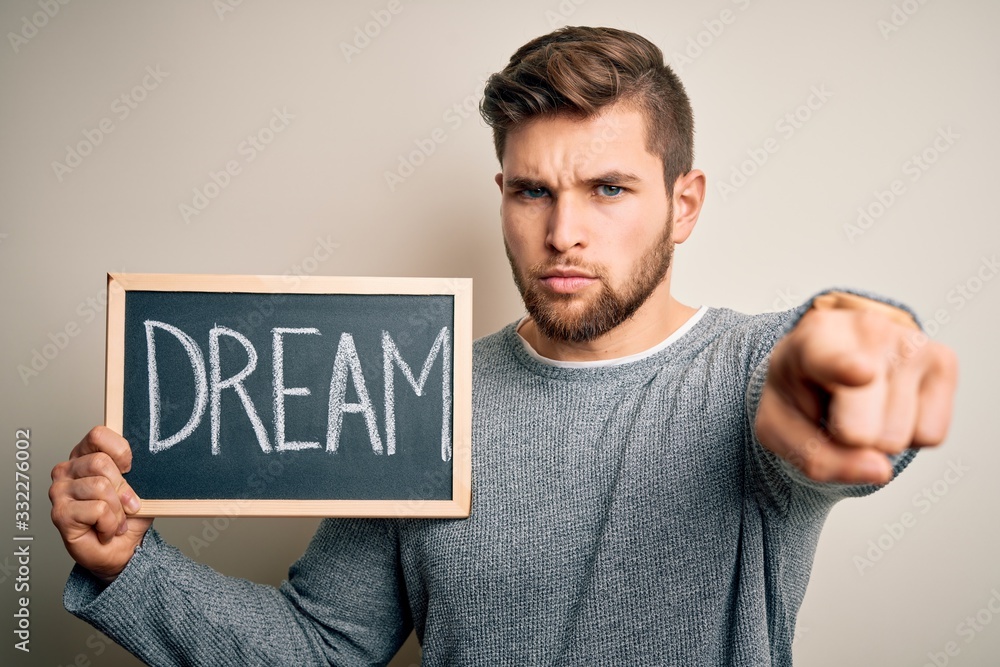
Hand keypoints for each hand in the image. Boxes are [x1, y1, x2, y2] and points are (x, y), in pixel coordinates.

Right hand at [49, 426, 152, 583]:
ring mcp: (60, 492)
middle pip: (101, 462)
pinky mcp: (60, 513)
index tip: (130, 468)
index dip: (120, 451)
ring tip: (115, 520)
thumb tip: (146, 457)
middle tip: (128, 505)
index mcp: (85, 456)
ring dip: (118, 510)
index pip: (97, 435)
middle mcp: (67, 470)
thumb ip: (137, 468)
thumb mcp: (140, 486)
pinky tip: (105, 530)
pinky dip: (110, 524)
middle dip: (123, 488)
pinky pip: (98, 509)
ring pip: (100, 487)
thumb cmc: (128, 517)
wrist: (123, 550)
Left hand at [755, 308, 957, 484]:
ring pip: (899, 438)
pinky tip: (890, 401)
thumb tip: (881, 470)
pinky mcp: (943, 360)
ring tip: (862, 400)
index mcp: (813, 339)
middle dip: (848, 439)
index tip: (861, 373)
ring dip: (878, 435)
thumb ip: (814, 457)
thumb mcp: (780, 425)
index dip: (844, 368)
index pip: (831, 360)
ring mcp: (910, 340)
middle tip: (836, 407)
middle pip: (863, 433)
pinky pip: (931, 435)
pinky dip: (909, 433)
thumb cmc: (801, 389)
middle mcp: (866, 330)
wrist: (831, 354)